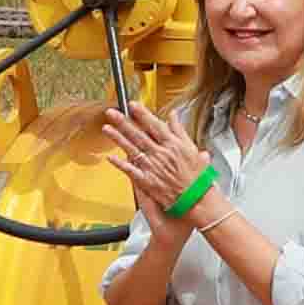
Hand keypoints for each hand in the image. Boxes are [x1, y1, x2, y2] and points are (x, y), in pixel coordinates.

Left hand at [94, 100, 205, 215]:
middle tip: (111, 113)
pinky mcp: (147, 181)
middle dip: (123, 122)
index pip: (154, 125)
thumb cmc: (197, 177)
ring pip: (131, 149)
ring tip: (106, 128)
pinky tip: (110, 157)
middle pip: (138, 134)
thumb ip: (180, 130)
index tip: (132, 105)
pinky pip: (131, 171)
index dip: (142, 114)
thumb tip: (173, 115)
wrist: (197, 199)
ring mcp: (152, 167)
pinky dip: (120, 164)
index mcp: (172, 144)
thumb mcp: (192, 149)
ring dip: (117, 138)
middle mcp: (160, 154)